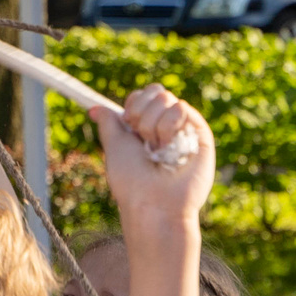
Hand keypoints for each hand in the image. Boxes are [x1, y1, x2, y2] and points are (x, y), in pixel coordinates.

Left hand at [94, 84, 212, 235]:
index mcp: (147, 128)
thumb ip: (109, 123)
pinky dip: (169, 127)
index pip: (143, 96)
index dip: (133, 105)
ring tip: (158, 151)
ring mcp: (185, 130)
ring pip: (167, 98)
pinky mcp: (201, 135)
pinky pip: (183, 108)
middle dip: (142, 114)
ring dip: (154, 125)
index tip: (128, 125)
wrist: (153, 203)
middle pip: (156, 91)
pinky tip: (169, 148)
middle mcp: (167, 127)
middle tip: (143, 140)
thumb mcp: (114, 147)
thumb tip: (94, 109)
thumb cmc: (131, 181)